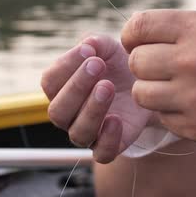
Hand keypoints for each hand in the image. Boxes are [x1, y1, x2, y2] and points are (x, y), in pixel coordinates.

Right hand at [41, 35, 151, 162]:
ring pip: (78, 133)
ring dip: (91, 109)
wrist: (146, 83)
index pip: (49, 82)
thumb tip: (88, 44)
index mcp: (61, 89)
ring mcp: (88, 132)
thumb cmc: (118, 64)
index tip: (89, 49)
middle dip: (76, 86)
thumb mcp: (109, 47)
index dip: (65, 65)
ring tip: (107, 87)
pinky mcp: (110, 145)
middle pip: (58, 111)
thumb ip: (97, 43)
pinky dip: (107, 139)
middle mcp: (69, 114)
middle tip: (97, 65)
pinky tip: (117, 119)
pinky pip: (102, 154)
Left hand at [121, 10, 195, 150]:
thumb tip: (150, 34)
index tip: (135, 41)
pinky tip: (193, 107)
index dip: (132, 34)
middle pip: (136, 62)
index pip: (140, 26)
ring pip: (143, 94)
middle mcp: (193, 61)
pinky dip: (171, 114)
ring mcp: (195, 98)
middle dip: (143, 64)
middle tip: (159, 67)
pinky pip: (164, 119)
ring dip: (153, 90)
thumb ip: (190, 28)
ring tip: (173, 88)